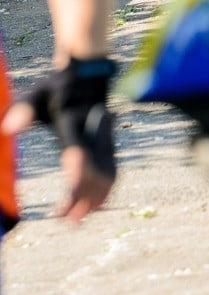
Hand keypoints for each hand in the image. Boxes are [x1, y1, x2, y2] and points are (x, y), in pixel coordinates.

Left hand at [1, 58, 116, 220]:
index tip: (72, 191)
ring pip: (108, 172)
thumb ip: (22, 110)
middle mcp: (93, 131)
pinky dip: (106, 190)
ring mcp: (104, 137)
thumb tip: (8, 130)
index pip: (77, 148)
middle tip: (68, 219)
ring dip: (96, 197)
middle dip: (84, 194)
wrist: (87, 75)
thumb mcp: (35, 94)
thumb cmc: (55, 87)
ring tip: (77, 218)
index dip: (77, 169)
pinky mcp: (110, 143)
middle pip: (95, 167)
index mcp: (73, 119)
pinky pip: (113, 170)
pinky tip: (92, 206)